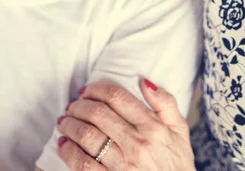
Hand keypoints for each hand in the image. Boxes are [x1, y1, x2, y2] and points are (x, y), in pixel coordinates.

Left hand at [56, 79, 194, 170]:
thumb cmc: (177, 164)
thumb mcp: (180, 131)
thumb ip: (166, 103)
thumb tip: (145, 82)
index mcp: (153, 127)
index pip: (118, 98)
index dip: (97, 89)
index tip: (87, 90)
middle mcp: (137, 144)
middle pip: (98, 114)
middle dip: (79, 106)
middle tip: (72, 105)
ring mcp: (122, 165)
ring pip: (87, 136)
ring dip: (70, 125)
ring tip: (64, 121)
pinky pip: (82, 164)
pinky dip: (68, 151)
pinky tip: (64, 144)